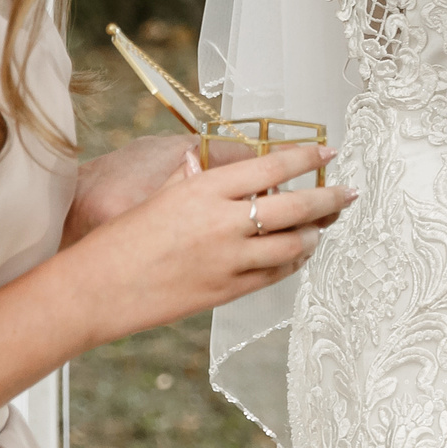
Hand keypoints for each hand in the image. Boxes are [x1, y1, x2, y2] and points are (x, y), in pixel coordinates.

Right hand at [74, 144, 354, 339]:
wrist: (99, 290)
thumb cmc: (122, 239)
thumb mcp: (159, 196)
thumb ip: (190, 177)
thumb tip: (204, 160)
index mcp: (207, 190)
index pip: (272, 167)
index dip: (307, 159)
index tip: (328, 155)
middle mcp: (225, 223)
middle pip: (296, 207)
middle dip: (329, 200)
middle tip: (347, 194)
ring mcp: (229, 260)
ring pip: (292, 246)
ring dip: (313, 236)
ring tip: (320, 228)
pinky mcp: (227, 292)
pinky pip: (274, 276)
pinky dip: (291, 263)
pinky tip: (295, 256)